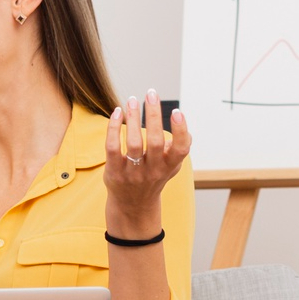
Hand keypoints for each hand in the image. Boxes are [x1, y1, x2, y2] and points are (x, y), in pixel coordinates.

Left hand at [104, 90, 189, 234]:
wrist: (133, 206)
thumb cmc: (153, 178)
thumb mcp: (171, 167)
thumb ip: (179, 149)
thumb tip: (185, 128)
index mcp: (169, 166)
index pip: (180, 149)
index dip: (181, 130)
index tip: (177, 111)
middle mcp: (153, 170)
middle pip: (155, 141)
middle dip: (154, 115)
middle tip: (151, 93)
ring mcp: (133, 173)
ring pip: (134, 142)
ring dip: (133, 118)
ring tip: (132, 100)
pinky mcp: (115, 172)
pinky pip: (113, 147)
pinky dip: (114, 128)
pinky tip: (117, 113)